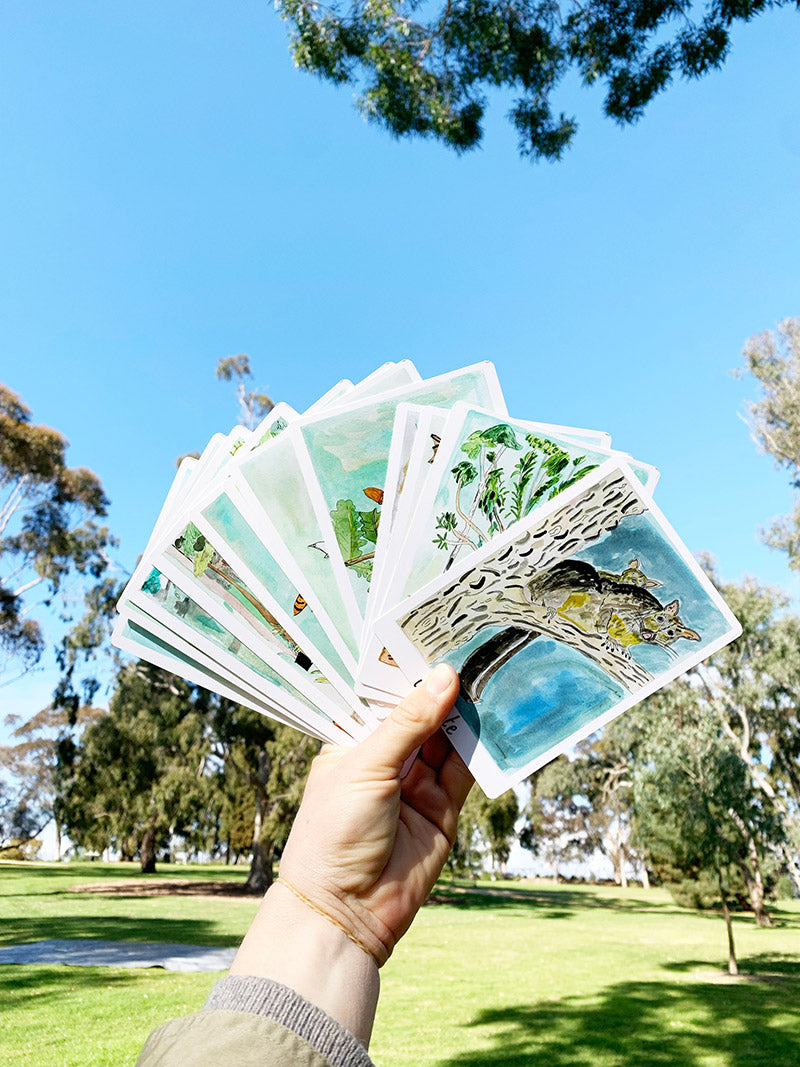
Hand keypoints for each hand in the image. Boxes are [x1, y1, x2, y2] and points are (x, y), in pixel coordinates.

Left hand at [278, 662, 472, 965]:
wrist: (347, 911)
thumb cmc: (334, 832)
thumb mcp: (367, 767)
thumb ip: (409, 722)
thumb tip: (444, 676)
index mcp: (354, 739)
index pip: (386, 694)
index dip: (411, 668)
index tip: (438, 634)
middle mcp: (386, 756)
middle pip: (422, 712)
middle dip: (446, 686)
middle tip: (477, 649)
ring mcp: (415, 781)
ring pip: (448, 737)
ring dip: (469, 713)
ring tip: (495, 676)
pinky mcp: (443, 807)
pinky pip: (466, 769)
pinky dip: (483, 748)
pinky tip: (499, 720)